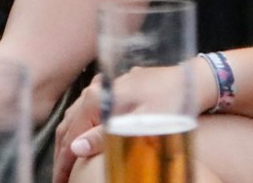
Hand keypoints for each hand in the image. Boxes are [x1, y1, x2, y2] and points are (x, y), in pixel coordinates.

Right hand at [51, 60, 213, 182]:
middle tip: (61, 178)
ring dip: (69, 139)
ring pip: (76, 116)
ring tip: (68, 161)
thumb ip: (105, 137)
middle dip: (62, 153)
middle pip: (69, 125)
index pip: (70, 135)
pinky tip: (81, 133)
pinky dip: (80, 125)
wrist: (192, 79)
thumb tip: (76, 149)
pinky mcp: (114, 87)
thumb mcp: (140, 124)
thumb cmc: (170, 102)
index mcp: (98, 99)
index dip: (63, 162)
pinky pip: (87, 108)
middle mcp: (97, 90)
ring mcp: (105, 86)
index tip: (61, 182)